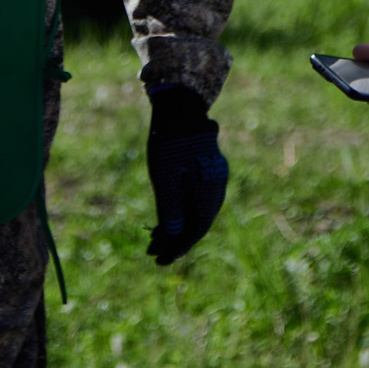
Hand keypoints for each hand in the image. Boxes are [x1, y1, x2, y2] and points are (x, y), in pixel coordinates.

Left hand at [145, 86, 228, 264]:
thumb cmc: (170, 142)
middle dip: (174, 241)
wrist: (181, 107)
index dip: (176, 249)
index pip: (194, 231)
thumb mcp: (165, 180)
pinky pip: (195, 197)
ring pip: (195, 211)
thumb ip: (171, 211)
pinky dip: (181, 209)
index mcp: (209, 194)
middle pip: (196, 223)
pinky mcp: (207, 170)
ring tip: (155, 239)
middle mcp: (216, 190)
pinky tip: (166, 216)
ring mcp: (213, 179)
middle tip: (153, 254)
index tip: (159, 261)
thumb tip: (174, 239)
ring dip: (176, 226)